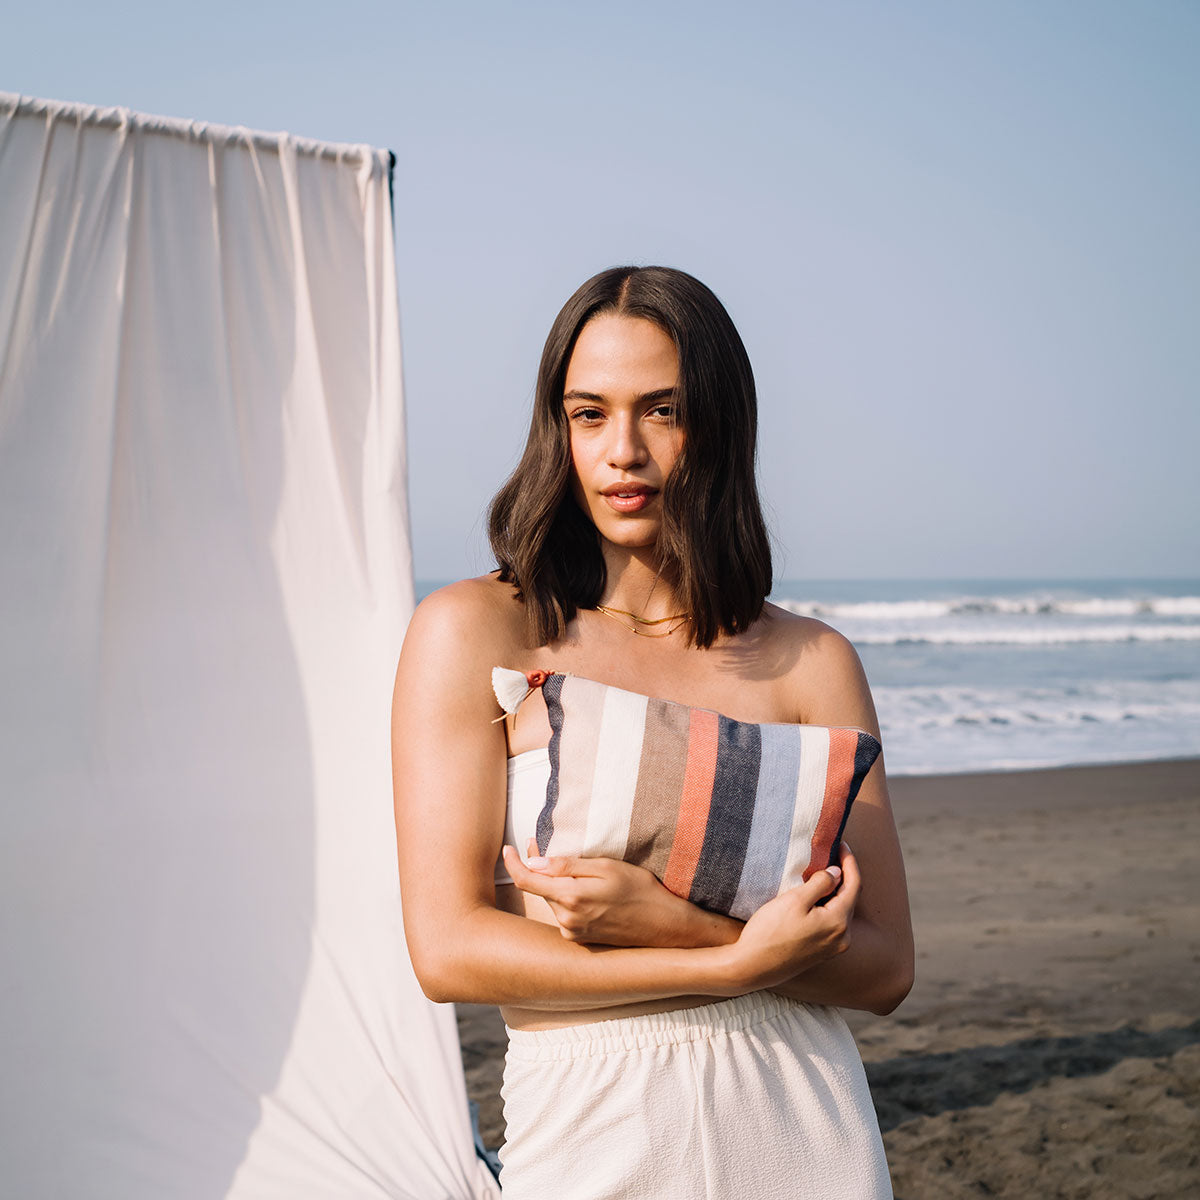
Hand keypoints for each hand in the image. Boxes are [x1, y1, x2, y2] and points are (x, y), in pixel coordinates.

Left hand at [500, 842, 722, 946]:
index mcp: (570, 898)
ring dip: (551, 882)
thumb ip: (567, 866)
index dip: (513, 862)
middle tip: (537, 841)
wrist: (664, 927)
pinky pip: (563, 913)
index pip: (526, 880)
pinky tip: (582, 888)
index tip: (508, 848)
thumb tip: (533, 861)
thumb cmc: (639, 890)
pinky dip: (564, 897)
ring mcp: (572, 933)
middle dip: (535, 866)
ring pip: (551, 900)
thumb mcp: (606, 867)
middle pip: (538, 888)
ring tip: (567, 865)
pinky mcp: (580, 939)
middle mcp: (566, 920)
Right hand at [730, 844, 860, 990]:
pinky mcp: (822, 952)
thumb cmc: (770, 932)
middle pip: (850, 898)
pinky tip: (815, 897)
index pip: (854, 885)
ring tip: (822, 872)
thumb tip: (837, 873)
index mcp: (838, 922)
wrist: (752, 967)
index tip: (841, 844)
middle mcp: (842, 937)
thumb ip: (820, 884)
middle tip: (831, 854)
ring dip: (835, 891)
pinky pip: (833, 922)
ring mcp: (833, 947)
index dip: (849, 862)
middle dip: (843, 875)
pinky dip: (828, 905)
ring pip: (841, 910)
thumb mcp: (794, 900)